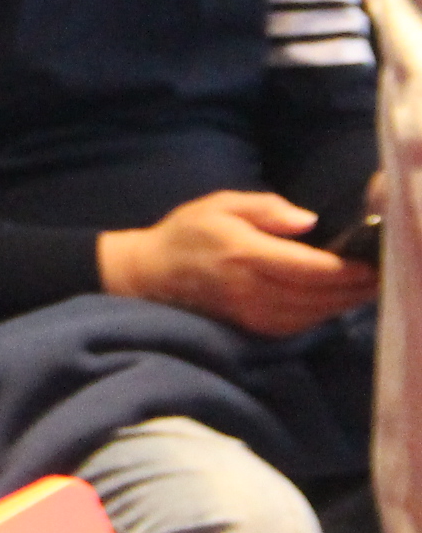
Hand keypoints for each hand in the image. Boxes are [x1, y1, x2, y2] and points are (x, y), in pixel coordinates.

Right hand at [98, 188, 377, 336]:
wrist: (150, 273)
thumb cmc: (187, 232)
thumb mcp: (220, 204)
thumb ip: (265, 208)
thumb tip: (308, 221)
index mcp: (244, 254)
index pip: (307, 268)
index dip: (344, 269)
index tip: (371, 262)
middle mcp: (251, 288)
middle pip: (317, 295)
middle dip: (354, 288)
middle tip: (382, 276)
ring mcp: (252, 313)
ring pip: (313, 314)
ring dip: (344, 304)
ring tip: (368, 289)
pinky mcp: (253, 327)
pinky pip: (299, 325)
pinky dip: (323, 315)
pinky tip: (337, 302)